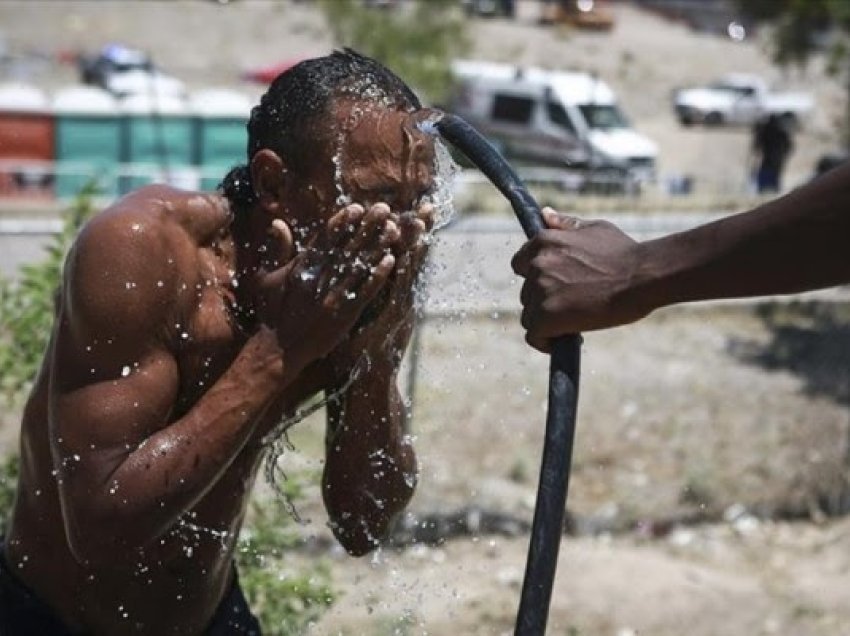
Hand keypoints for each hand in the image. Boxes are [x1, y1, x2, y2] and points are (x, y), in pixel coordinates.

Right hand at [255, 204, 400, 376]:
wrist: (280, 349)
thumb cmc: (272, 312)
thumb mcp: (265, 279)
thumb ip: (276, 250)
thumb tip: (277, 222)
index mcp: (300, 268)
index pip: (325, 239)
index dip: (342, 222)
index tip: (356, 207)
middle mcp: (318, 279)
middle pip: (347, 247)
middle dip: (366, 226)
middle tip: (384, 209)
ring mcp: (333, 296)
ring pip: (359, 266)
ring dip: (377, 246)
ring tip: (393, 229)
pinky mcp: (344, 313)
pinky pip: (365, 291)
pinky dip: (378, 275)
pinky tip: (391, 260)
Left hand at [328, 201, 433, 377]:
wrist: (369, 382)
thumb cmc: (360, 352)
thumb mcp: (364, 318)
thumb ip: (366, 294)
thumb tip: (361, 274)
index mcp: (393, 295)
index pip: (403, 256)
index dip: (410, 234)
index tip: (416, 209)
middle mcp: (401, 299)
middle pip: (411, 258)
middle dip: (419, 233)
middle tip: (428, 206)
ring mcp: (400, 309)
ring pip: (408, 272)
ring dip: (414, 247)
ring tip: (421, 222)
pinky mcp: (392, 321)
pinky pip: (396, 292)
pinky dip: (400, 275)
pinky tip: (402, 257)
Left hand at [511, 207, 649, 350]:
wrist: (643, 276)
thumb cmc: (624, 253)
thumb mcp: (594, 229)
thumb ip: (566, 225)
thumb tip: (545, 214)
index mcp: (544, 242)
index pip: (520, 264)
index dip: (535, 278)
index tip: (554, 287)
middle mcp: (537, 264)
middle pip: (527, 293)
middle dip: (545, 301)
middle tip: (574, 306)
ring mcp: (540, 290)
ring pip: (530, 315)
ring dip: (548, 321)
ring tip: (575, 322)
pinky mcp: (546, 316)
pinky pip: (534, 335)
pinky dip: (545, 341)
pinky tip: (563, 339)